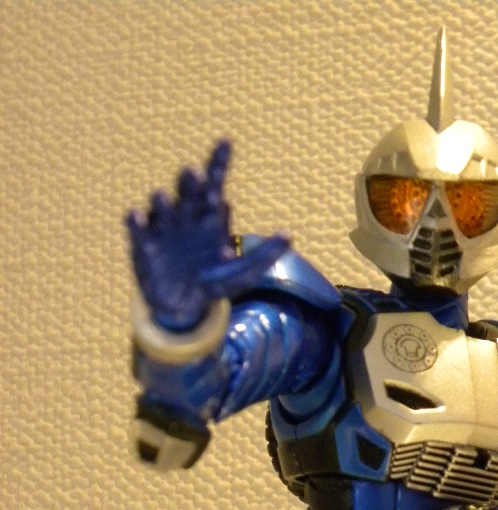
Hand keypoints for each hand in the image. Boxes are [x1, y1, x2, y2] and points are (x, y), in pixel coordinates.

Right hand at [126, 141, 288, 330]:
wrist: (183, 307)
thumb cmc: (213, 283)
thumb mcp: (241, 274)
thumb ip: (264, 256)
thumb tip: (288, 235)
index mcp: (210, 218)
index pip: (215, 185)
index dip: (219, 164)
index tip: (226, 142)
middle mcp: (186, 217)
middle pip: (188, 194)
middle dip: (189, 183)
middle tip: (192, 173)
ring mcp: (164, 229)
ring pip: (163, 208)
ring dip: (163, 202)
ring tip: (163, 197)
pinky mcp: (144, 244)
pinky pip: (139, 230)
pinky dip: (137, 222)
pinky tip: (137, 216)